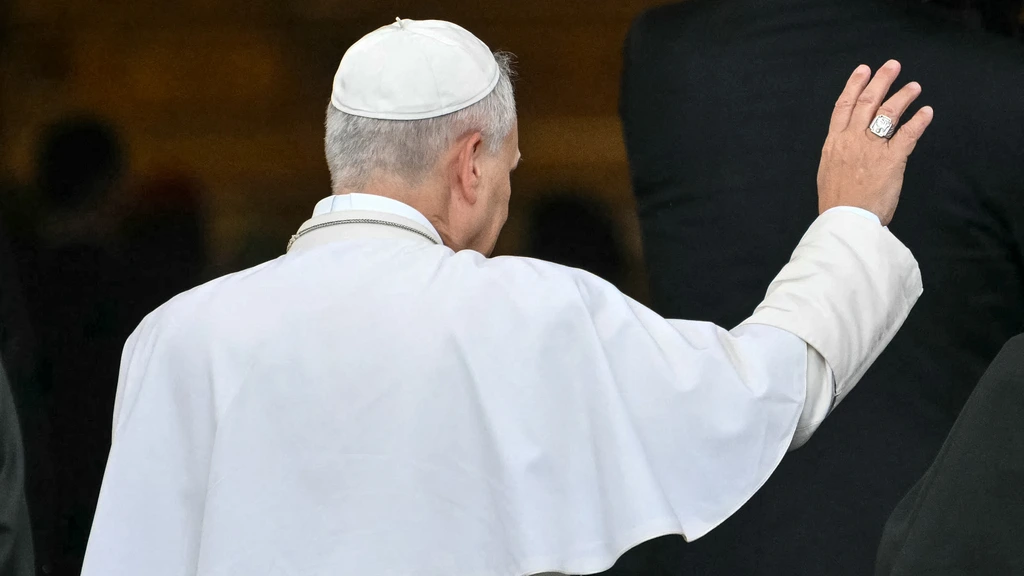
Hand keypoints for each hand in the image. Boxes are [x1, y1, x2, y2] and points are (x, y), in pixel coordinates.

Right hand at [817, 60, 933, 225]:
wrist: (844, 220)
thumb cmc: (836, 203)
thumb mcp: (828, 172)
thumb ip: (839, 154)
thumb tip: (847, 145)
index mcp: (834, 143)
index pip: (843, 107)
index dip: (854, 86)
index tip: (863, 71)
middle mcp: (851, 140)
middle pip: (867, 102)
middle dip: (881, 81)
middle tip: (892, 66)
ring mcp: (871, 148)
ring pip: (887, 113)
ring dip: (902, 96)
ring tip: (914, 86)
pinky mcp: (891, 159)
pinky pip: (907, 134)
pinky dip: (918, 120)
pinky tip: (926, 111)